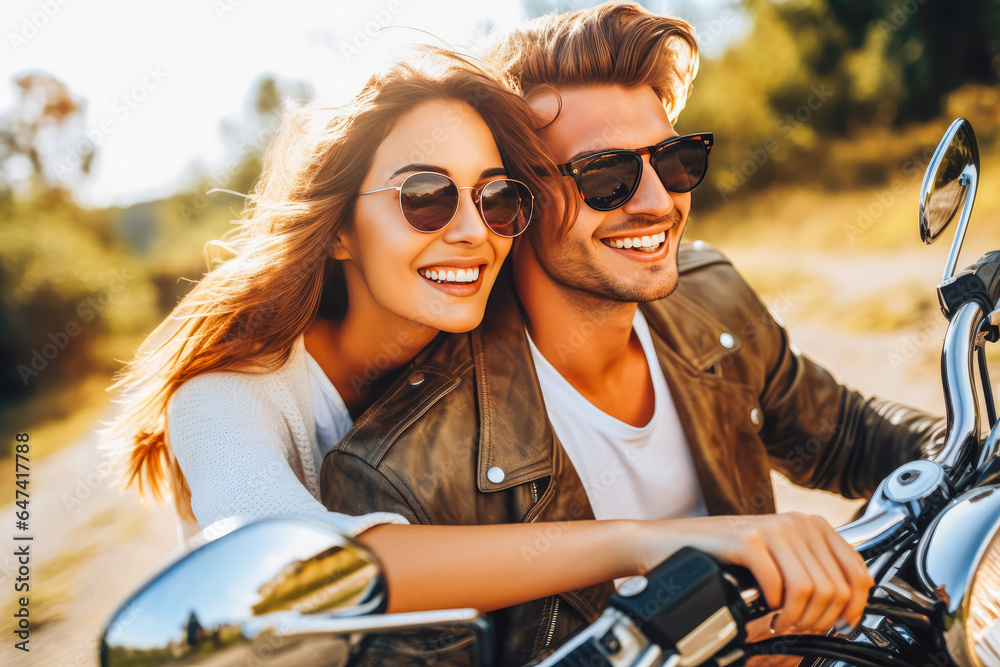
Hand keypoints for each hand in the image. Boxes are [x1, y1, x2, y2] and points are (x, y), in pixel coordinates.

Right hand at [633, 512, 873, 633]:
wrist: (670, 545)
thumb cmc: (722, 557)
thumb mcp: (779, 559)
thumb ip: (812, 572)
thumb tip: (847, 610)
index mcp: (812, 526)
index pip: (858, 574)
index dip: (853, 609)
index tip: (837, 626)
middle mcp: (797, 523)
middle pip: (835, 588)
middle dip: (821, 620)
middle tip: (799, 629)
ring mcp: (771, 529)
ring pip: (811, 589)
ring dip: (798, 618)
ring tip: (782, 623)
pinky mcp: (747, 541)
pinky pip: (779, 585)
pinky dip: (775, 607)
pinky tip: (764, 609)